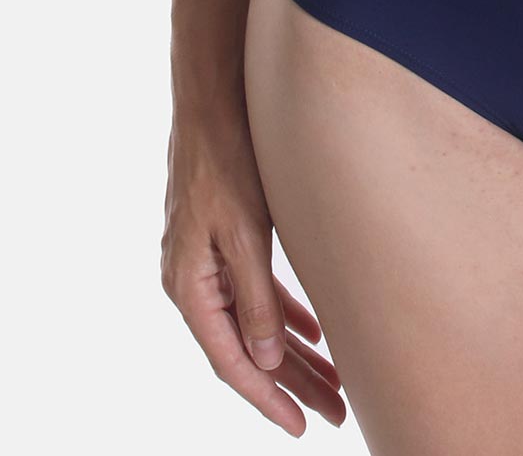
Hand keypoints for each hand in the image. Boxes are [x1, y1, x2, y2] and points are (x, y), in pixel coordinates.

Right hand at [162, 108, 347, 433]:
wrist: (211, 99)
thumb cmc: (226, 158)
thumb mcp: (246, 232)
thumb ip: (256, 298)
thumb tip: (268, 360)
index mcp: (189, 286)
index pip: (231, 361)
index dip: (268, 398)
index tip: (302, 426)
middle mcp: (192, 281)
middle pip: (246, 349)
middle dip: (291, 384)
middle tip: (334, 414)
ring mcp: (205, 262)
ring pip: (254, 324)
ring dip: (293, 355)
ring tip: (334, 384)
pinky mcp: (223, 242)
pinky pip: (254, 294)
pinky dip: (284, 316)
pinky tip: (314, 335)